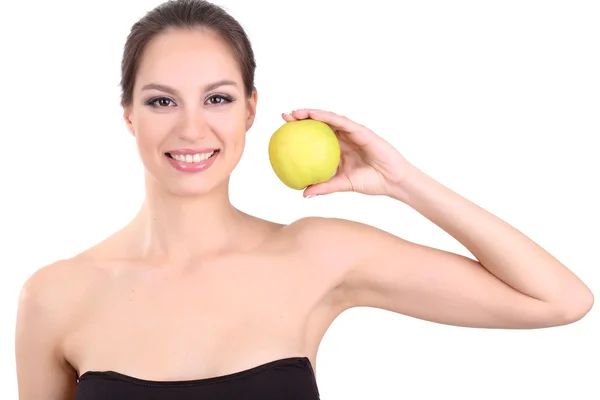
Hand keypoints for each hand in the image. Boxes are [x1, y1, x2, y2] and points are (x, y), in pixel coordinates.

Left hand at [282, 109, 414, 199]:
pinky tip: (315, 115)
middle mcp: (344, 138)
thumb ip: (324, 187)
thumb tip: (303, 194)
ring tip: (296, 112)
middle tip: (284, 117)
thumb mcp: (342, 184)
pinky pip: (342, 121)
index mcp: (339, 149)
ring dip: (312, 113)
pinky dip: (327, 117)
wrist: (392, 181)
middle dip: (302, 118)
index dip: (301, 133)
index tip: (283, 132)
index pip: (316, 137)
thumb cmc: (371, 182)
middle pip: (320, 124)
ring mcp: (353, 133)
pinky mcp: (361, 130)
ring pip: (329, 119)